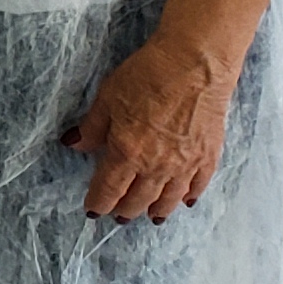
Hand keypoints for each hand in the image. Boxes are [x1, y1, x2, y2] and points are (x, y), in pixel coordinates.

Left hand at [65, 28, 245, 220]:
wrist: (194, 66)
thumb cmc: (147, 76)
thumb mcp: (107, 98)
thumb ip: (92, 127)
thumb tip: (74, 145)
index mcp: (127, 153)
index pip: (109, 189)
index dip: (98, 203)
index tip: (92, 211)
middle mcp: (157, 167)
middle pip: (138, 200)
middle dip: (125, 211)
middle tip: (118, 216)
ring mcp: (185, 165)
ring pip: (168, 199)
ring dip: (156, 210)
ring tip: (150, 217)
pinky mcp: (208, 157)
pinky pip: (197, 187)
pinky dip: (188, 197)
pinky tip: (185, 201)